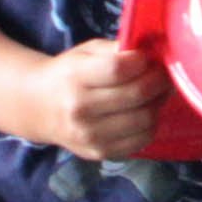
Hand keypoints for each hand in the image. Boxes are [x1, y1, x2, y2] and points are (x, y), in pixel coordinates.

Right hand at [29, 41, 167, 161]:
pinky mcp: (98, 153)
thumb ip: (116, 49)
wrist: (38, 108)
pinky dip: (151, 125)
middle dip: (159, 80)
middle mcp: (80, 110)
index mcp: (75, 77)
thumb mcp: (86, 51)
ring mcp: (89, 136)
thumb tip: (151, 50)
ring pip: (144, 120)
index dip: (142, 61)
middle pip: (136, 94)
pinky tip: (146, 112)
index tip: (147, 57)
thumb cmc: (68, 73)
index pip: (118, 69)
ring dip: (158, 103)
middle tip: (163, 74)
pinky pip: (140, 141)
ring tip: (157, 93)